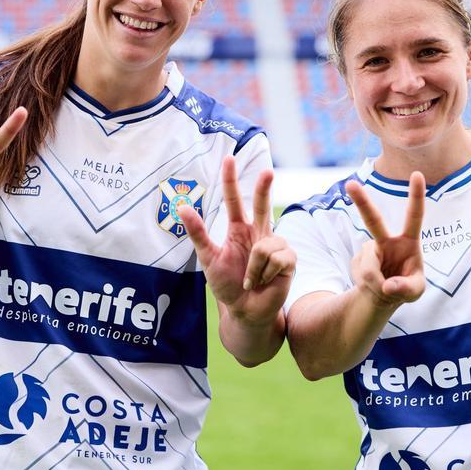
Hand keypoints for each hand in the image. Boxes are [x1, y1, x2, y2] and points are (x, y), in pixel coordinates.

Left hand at [178, 156, 294, 325]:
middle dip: (265, 187)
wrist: (245, 311)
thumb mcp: (208, 258)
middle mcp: (259, 233)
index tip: (229, 159)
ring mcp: (276, 245)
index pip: (235, 199)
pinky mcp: (289, 260)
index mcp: (239, 229)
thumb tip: (181, 207)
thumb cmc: (227, 284)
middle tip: (268, 171)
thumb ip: (198, 233)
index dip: (231, 180)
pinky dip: (264, 273)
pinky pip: (276, 258)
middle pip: (261, 204)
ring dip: (254, 267)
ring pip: (264, 245)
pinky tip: (264, 281)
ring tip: (252, 279)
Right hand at [345, 172, 426, 311]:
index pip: (414, 216)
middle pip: (372, 219)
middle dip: (361, 202)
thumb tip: (388, 286)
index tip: (417, 174)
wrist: (383, 296)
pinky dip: (371, 288)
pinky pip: (363, 276)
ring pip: (369, 267)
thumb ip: (406, 289)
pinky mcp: (357, 260)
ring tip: (384, 289)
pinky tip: (374, 287)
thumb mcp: (415, 292)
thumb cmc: (405, 287)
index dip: (416, 196)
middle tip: (350, 184)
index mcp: (408, 242)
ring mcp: (370, 250)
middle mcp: (386, 241)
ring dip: (377, 285)